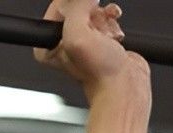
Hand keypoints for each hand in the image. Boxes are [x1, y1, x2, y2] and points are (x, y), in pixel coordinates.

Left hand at [34, 2, 148, 99]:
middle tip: (97, 28)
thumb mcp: (77, 34)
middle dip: (92, 14)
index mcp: (48, 46)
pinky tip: (114, 36)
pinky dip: (113, 23)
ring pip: (94, 12)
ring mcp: (83, 41)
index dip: (73, 4)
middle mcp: (64, 43)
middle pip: (78, 8)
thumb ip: (76, 8)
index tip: (85, 6)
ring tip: (107, 37)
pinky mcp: (100, 39)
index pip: (57, 8)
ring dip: (105, 20)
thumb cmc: (100, 73)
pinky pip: (105, 18)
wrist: (123, 85)